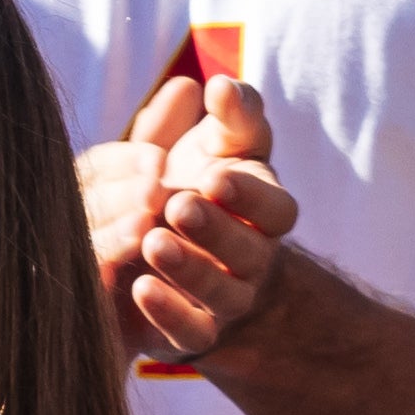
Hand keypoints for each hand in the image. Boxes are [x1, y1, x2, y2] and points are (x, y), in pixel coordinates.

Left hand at [87, 72, 299, 364]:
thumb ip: (222, 118)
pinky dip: (168, 312)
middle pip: (250, 248)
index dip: (249, 193)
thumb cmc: (201, 190)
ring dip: (189, 268)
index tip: (214, 174)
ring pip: (221, 291)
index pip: (275, 206)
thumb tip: (215, 82)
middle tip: (180, 204)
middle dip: (218, 227)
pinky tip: (138, 289)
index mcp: (263, 211)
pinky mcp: (193, 332)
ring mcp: (226, 298)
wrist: (180, 263)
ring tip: (152, 243)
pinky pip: (190, 332)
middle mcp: (252, 256)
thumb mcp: (215, 148)